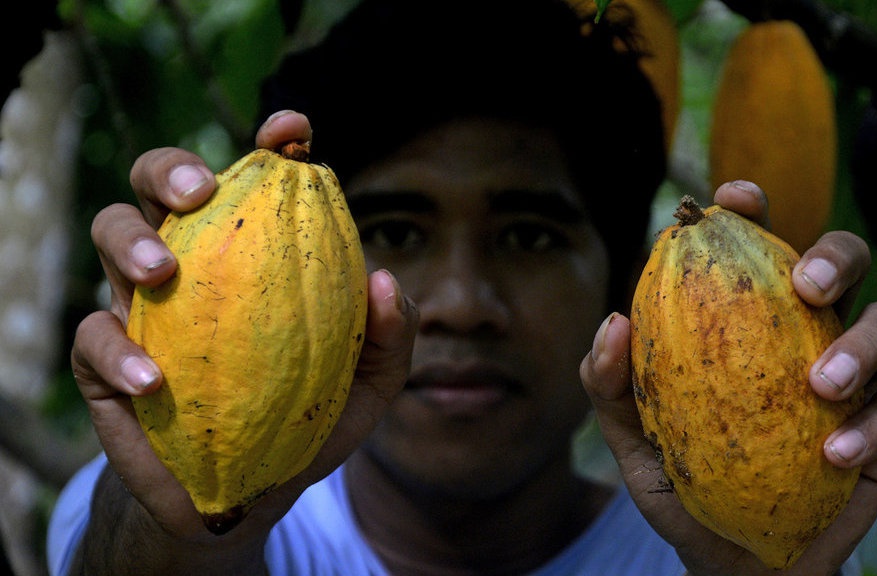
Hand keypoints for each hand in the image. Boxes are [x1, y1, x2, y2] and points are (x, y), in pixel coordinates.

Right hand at [71, 110, 417, 541]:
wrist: (250, 494)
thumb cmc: (309, 421)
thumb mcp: (369, 385)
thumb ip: (390, 336)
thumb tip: (382, 279)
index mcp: (253, 252)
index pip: (254, 181)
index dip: (271, 144)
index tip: (292, 134)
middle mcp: (193, 262)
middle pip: (159, 182)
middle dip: (170, 167)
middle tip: (199, 190)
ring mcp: (142, 307)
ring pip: (110, 233)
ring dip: (130, 241)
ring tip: (163, 271)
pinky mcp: (105, 363)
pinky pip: (92, 339)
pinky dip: (117, 352)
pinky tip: (152, 381)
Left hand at [579, 180, 876, 574]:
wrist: (732, 561)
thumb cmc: (685, 482)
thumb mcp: (634, 438)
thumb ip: (609, 384)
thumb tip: (614, 321)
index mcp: (749, 318)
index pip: (758, 246)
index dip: (752, 210)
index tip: (737, 199)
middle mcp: (806, 334)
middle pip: (844, 262)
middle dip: (834, 256)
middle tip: (805, 286)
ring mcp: (853, 380)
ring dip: (861, 345)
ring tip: (821, 385)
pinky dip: (871, 427)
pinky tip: (834, 454)